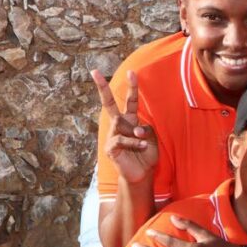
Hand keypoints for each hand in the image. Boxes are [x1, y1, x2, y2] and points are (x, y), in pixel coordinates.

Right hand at [96, 69, 157, 184]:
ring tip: (143, 141)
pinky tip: (142, 146)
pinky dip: (134, 142)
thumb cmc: (146, 154)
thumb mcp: (152, 138)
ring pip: (121, 124)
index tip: (131, 72)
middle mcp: (118, 125)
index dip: (132, 87)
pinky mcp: (110, 147)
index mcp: (130, 120)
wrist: (142, 174)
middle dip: (102, 87)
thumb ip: (145, 128)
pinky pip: (121, 139)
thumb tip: (135, 128)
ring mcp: (112, 135)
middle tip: (94, 72)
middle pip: (108, 103)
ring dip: (135, 132)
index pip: (130, 101)